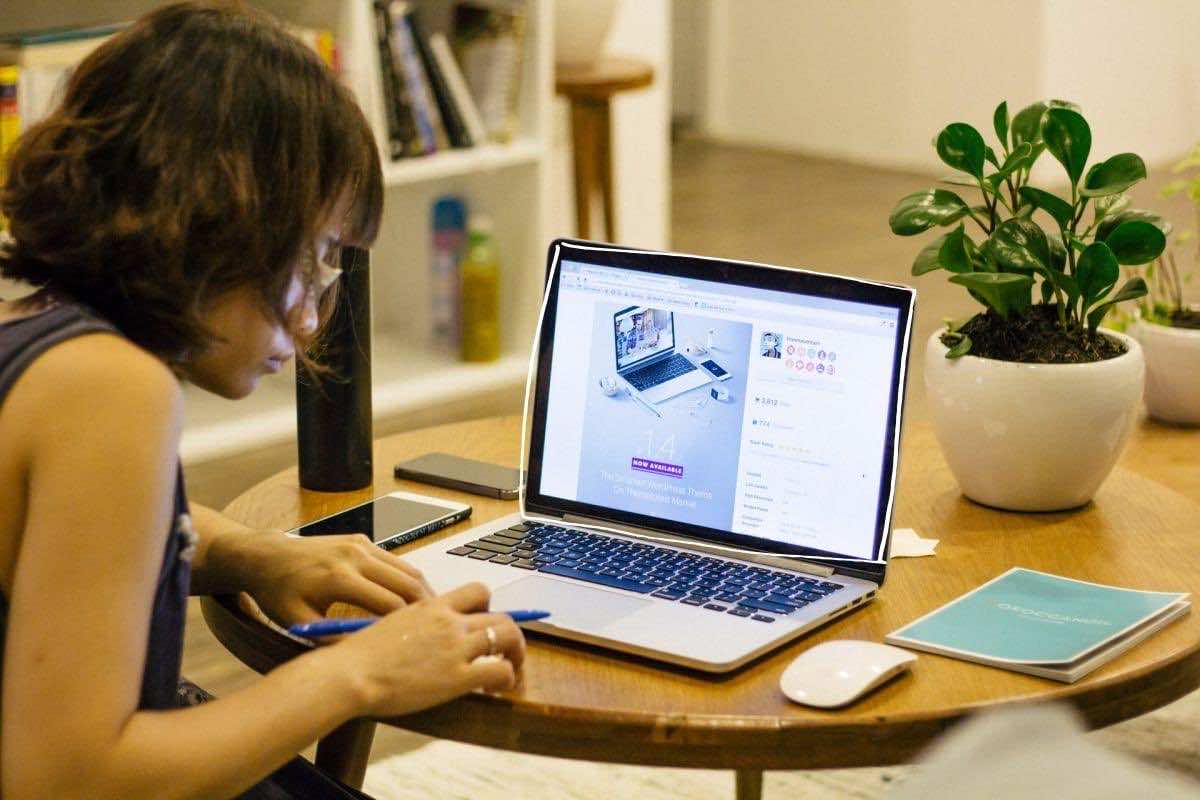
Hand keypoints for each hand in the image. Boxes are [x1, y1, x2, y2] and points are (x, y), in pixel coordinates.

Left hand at [232, 532, 434, 626]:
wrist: (267, 556)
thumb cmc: (279, 592)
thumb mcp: (299, 623)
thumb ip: (333, 639)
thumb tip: (368, 654)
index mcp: (339, 578)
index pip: (390, 605)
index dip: (408, 626)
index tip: (419, 643)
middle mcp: (355, 556)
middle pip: (407, 584)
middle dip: (426, 608)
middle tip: (440, 629)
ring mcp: (361, 544)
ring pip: (407, 569)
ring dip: (422, 592)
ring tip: (431, 616)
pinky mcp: (362, 540)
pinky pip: (395, 561)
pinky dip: (408, 579)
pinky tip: (411, 598)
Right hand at [330, 582, 526, 716]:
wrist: (350, 674)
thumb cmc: (358, 656)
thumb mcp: (389, 625)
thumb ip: (412, 624)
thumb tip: (418, 636)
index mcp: (431, 606)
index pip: (477, 591)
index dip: (489, 608)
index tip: (485, 625)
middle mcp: (449, 621)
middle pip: (500, 616)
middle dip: (509, 636)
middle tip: (505, 654)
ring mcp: (456, 647)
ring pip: (508, 637)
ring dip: (516, 655)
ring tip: (510, 672)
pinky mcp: (457, 676)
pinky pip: (501, 670)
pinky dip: (507, 679)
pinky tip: (496, 690)